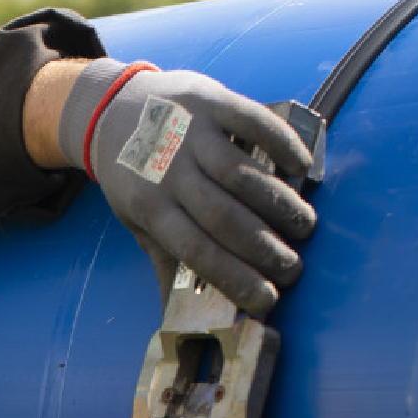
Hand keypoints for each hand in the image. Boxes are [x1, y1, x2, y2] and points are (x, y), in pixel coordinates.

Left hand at [57, 58, 316, 315]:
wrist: (113, 108)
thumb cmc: (133, 172)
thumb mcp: (136, 218)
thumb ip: (163, 260)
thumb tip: (173, 317)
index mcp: (150, 206)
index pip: (195, 250)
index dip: (234, 277)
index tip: (266, 298)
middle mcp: (168, 169)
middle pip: (222, 216)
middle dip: (263, 248)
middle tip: (292, 268)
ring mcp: (189, 132)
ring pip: (240, 173)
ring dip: (278, 203)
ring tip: (304, 225)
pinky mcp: (210, 100)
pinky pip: (252, 122)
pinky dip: (281, 144)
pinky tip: (302, 166)